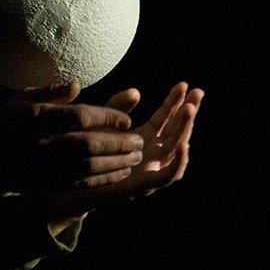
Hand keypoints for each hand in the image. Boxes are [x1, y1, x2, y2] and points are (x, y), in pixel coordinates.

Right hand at [0, 82, 145, 193]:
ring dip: (117, 162)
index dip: (109, 116)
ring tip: (135, 157)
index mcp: (37, 118)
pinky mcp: (47, 184)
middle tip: (139, 141)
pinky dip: (104, 179)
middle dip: (119, 143)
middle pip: (90, 143)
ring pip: (89, 166)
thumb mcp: (22, 101)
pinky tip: (118, 174)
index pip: (82, 115)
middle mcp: (42, 142)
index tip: (127, 118)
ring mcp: (44, 166)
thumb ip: (50, 92)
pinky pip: (81, 184)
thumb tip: (77, 85)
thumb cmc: (6, 125)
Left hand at [43, 81, 203, 220]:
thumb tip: (136, 90)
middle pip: (176, 130)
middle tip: (197, 92)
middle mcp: (150, 153)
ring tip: (189, 110)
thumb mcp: (102, 125)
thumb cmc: (86, 154)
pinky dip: (179, 162)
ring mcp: (150, 169)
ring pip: (176, 149)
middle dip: (187, 111)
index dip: (174, 101)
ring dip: (185, 129)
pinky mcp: (145, 185)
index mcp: (142, 138)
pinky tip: (183, 145)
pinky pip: (168, 176)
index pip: (164, 117)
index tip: (183, 84)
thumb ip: (117, 109)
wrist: (72, 185)